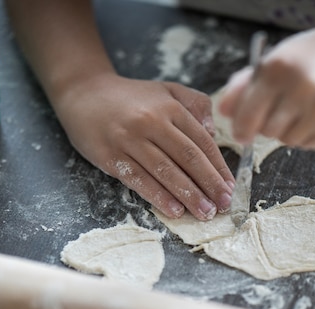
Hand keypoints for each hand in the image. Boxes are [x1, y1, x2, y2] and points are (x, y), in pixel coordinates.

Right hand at [54, 73, 234, 220]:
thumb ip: (195, 105)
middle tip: (223, 206)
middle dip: (209, 185)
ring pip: (166, 171)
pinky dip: (158, 196)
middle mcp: (152, 122)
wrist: (84, 93)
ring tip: (205, 212)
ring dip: (189, 195)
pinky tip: (174, 210)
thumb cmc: (131, 97)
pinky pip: (139, 179)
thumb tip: (214, 133)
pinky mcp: (111, 156)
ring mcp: (130, 140)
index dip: (219, 167)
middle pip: (188, 158)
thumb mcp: (167, 90)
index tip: (230, 188)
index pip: (202, 142)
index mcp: (170, 107)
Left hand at [219, 22, 314, 148]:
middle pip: (267, 131)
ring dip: (290, 130)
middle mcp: (303, 89)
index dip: (241, 128)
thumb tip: (223, 112)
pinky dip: (310, 134)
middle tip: (282, 109)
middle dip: (268, 125)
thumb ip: (245, 85)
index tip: (242, 132)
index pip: (247, 115)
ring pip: (288, 141)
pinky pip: (309, 145)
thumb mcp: (279, 57)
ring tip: (305, 107)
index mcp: (281, 68)